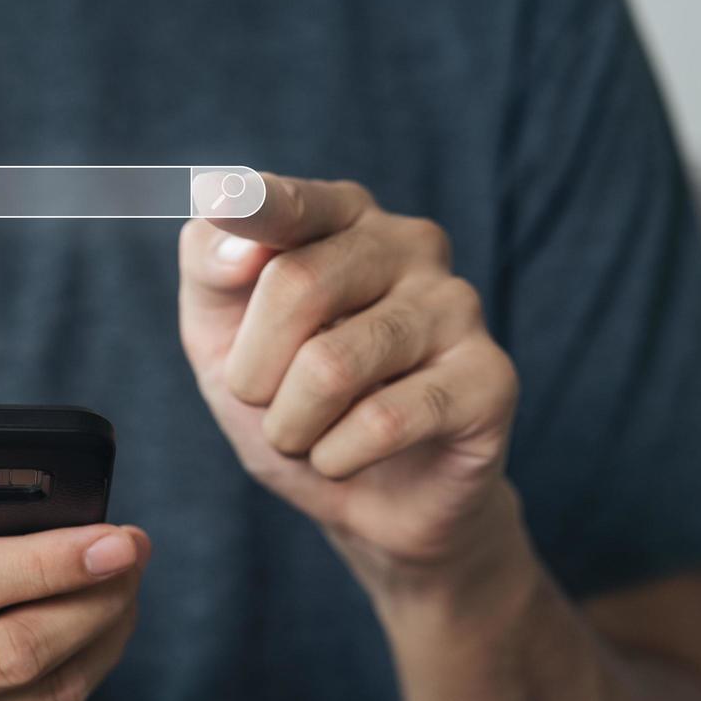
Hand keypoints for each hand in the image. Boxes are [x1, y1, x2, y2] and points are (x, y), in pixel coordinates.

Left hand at [178, 174, 522, 607]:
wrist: (370, 500)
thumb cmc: (290, 398)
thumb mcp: (220, 335)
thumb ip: (210, 269)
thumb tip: (236, 242)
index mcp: (340, 215)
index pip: (289, 202)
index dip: (253, 207)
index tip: (218, 199)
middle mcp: (409, 242)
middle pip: (295, 285)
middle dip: (252, 371)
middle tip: (265, 402)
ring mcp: (457, 305)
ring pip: (330, 365)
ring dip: (291, 424)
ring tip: (307, 433)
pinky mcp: (490, 377)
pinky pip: (382, 421)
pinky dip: (338, 456)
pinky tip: (350, 456)